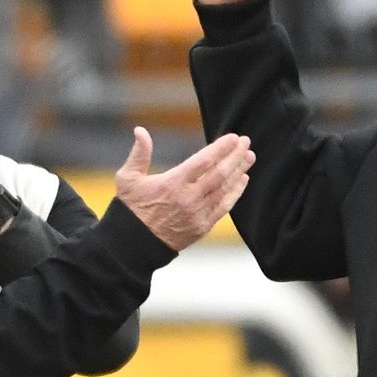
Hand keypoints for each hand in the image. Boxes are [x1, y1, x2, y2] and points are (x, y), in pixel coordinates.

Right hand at [115, 127, 252, 249]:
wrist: (134, 245)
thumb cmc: (130, 209)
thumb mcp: (127, 178)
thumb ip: (138, 154)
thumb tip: (140, 130)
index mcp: (171, 183)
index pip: (203, 161)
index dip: (220, 148)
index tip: (232, 137)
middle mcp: (188, 198)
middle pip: (219, 174)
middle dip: (235, 156)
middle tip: (246, 142)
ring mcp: (197, 214)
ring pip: (224, 189)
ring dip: (239, 171)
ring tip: (249, 157)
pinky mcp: (202, 227)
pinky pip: (223, 208)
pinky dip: (235, 193)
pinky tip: (242, 180)